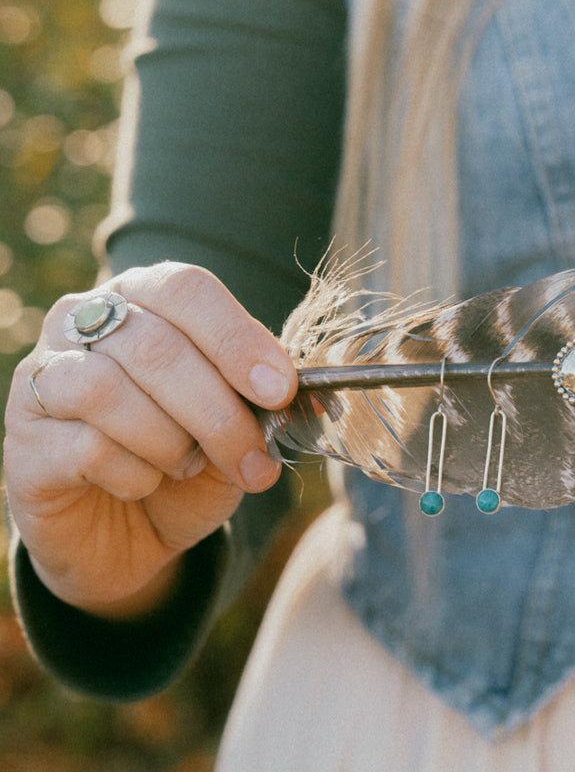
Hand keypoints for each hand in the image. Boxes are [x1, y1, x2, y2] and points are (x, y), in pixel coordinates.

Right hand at [3, 263, 295, 618]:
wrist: (132, 534)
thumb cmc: (188, 461)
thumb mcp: (239, 425)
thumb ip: (262, 399)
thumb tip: (299, 394)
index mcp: (142, 298)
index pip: (185, 289)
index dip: (236, 338)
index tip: (279, 390)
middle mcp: (81, 323)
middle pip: (154, 346)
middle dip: (217, 411)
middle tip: (251, 457)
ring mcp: (41, 379)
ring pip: (108, 390)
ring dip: (171, 441)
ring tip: (186, 465)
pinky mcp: (23, 443)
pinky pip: (86, 447)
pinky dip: (135, 475)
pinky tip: (142, 484)